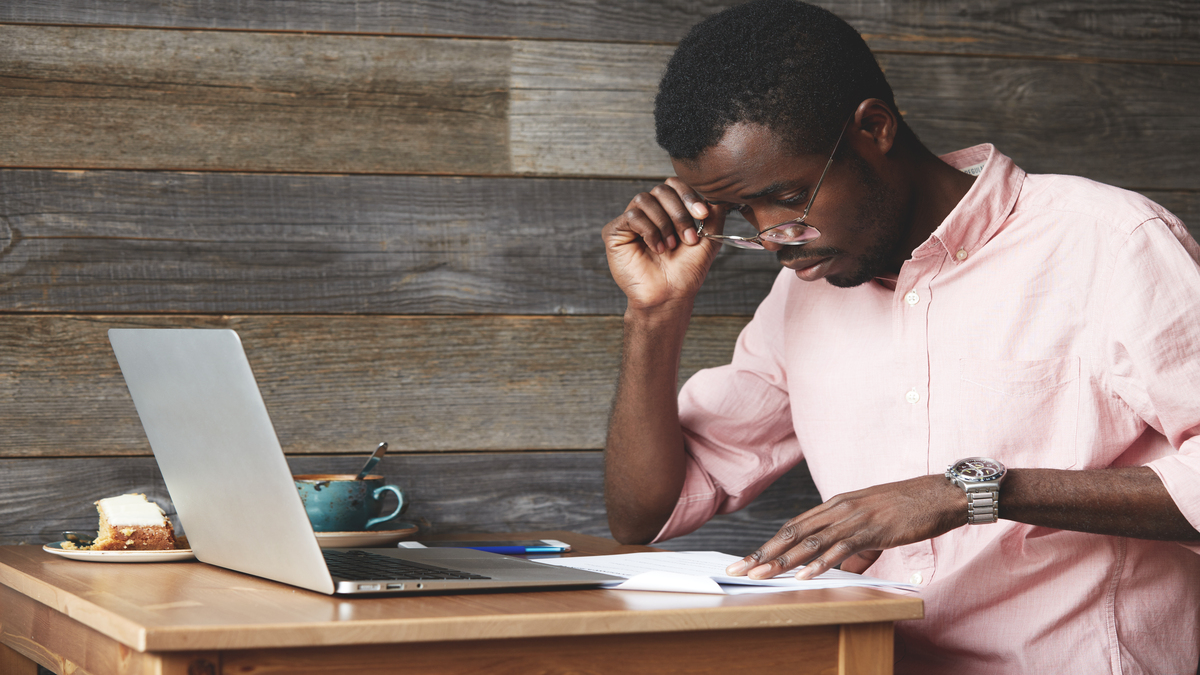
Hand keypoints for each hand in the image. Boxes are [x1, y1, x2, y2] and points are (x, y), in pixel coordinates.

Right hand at [601, 177, 726, 310]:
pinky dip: (649, 231)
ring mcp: (631, 221)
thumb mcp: (708, 240)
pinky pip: (632, 216)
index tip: (702, 214)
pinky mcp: (615, 231)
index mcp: (668, 210)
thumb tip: (718, 194)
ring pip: (644, 199)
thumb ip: (714, 215)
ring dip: (663, 223)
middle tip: (688, 239)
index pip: (674, 185)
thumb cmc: (686, 272)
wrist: (669, 295)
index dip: (688, 195)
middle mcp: (649, 212)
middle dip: (679, 213)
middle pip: (661, 190)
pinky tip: (656, 248)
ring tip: (670, 247)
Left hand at [725, 474, 966, 579]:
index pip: (794, 526)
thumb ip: (856, 547)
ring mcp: (854, 518)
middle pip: (792, 532)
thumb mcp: (875, 526)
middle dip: (763, 553)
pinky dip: (819, 564)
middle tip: (737, 571)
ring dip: (782, 561)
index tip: (748, 560)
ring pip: (809, 542)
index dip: (769, 543)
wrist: (940, 494)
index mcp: (836, 505)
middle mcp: (838, 508)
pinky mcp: (872, 529)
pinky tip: (803, 577)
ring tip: (760, 576)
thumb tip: (844, 569)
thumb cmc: (910, 509)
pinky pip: (840, 549)